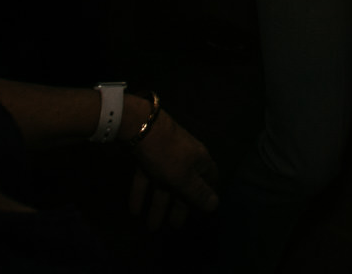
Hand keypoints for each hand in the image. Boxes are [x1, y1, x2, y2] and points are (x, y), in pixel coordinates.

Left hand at [126, 111, 218, 229]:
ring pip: (164, 184)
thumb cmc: (167, 153)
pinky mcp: (147, 154)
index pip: (209, 179)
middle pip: (184, 186)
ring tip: (150, 227)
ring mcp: (165, 156)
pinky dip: (141, 193)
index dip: (206, 195)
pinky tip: (134, 210)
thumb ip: (198, 192)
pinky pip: (147, 177)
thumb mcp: (183, 177)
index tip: (200, 212)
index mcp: (199, 161)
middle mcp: (185, 158)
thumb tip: (216, 205)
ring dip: (157, 205)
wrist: (138, 124)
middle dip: (178, 207)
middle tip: (173, 227)